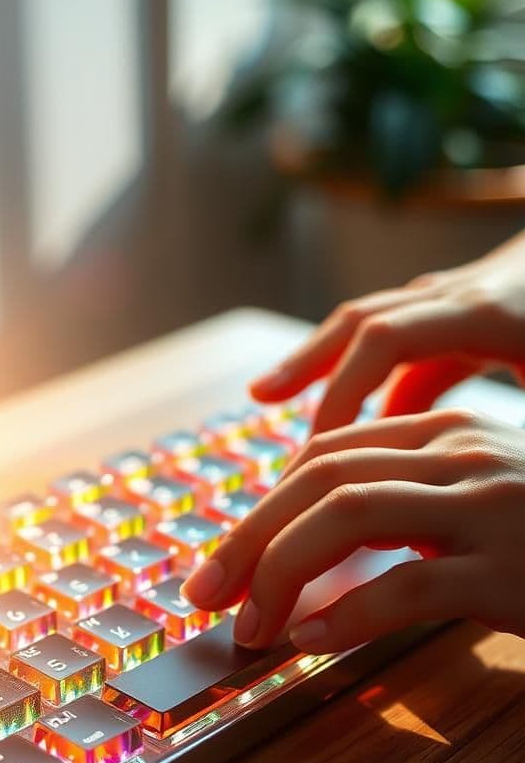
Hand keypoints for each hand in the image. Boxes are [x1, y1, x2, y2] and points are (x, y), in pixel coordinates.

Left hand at [182, 410, 524, 652]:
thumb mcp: (477, 509)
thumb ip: (408, 511)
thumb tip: (312, 551)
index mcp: (448, 436)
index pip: (325, 457)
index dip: (259, 511)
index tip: (222, 566)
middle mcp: (462, 457)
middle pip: (319, 479)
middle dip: (246, 540)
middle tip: (203, 598)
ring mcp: (490, 509)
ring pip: (349, 517)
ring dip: (280, 573)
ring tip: (250, 629)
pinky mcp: (510, 570)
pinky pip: (407, 586)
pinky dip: (346, 615)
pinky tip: (311, 643)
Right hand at [249, 233, 524, 433]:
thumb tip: (513, 463)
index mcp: (483, 313)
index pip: (387, 340)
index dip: (346, 388)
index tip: (320, 444)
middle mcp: (453, 299)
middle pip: (361, 322)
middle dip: (310, 365)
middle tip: (263, 403)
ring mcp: (447, 303)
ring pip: (365, 326)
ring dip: (317, 361)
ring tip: (265, 394)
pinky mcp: (448, 319)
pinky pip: (389, 346)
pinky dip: (357, 378)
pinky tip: (333, 423)